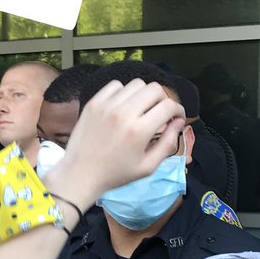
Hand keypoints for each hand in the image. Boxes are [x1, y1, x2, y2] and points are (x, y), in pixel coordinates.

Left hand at [47, 80, 185, 208]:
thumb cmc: (116, 174)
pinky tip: (123, 106)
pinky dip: (124, 92)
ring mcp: (107, 106)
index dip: (178, 110)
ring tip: (140, 110)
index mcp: (139, 131)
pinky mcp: (94, 103)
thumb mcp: (147, 167)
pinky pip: (115, 85)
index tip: (176, 117)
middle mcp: (124, 113)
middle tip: (159, 113)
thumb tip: (179, 122)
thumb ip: (168, 143)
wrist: (80, 174)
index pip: (168, 105)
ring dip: (144, 95)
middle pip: (154, 89)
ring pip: (136, 84)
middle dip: (163, 100)